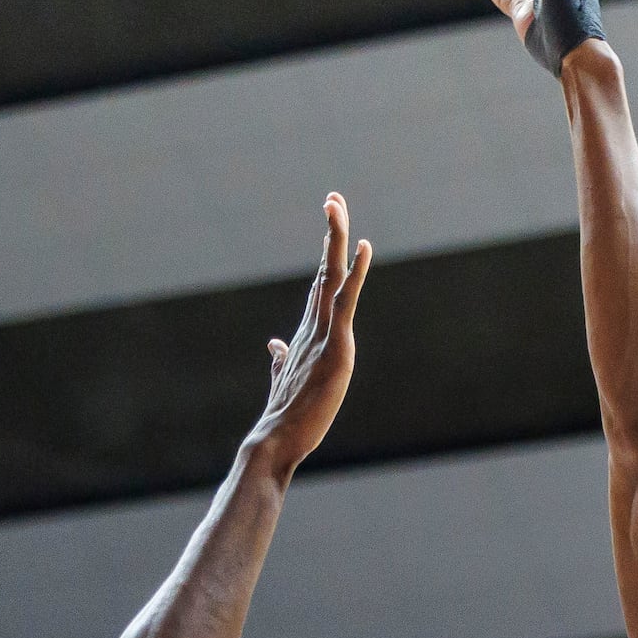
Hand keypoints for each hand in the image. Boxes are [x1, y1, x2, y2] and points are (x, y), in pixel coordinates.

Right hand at [249, 194, 371, 482]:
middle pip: (324, 270)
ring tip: (335, 204)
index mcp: (307, 334)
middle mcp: (313, 326)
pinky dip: (355, 273)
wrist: (275, 440)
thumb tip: (275, 345)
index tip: (330, 222)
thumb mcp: (287, 380)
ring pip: (330, 277)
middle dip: (330, 232)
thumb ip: (282, 359)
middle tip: (332, 197)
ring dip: (335, 238)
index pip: (319, 284)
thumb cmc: (285, 418)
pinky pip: (345, 301)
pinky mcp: (334, 346)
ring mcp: (323, 334)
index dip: (326, 253)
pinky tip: (363, 247)